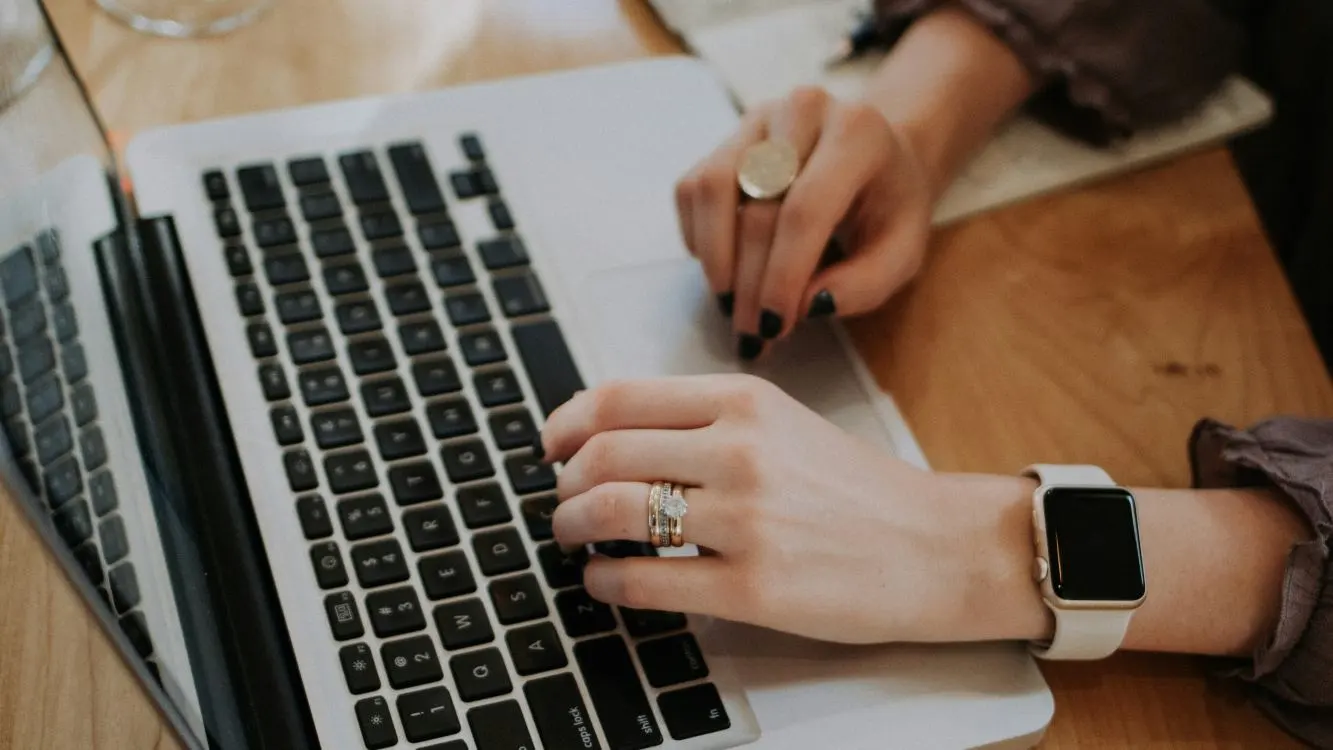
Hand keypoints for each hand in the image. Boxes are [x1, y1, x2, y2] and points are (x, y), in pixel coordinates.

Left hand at [537, 374, 1041, 644]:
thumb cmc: (858, 490)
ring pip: (613, 513)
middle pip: (603, 454)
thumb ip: (704, 421)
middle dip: (563, 483)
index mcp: (744, 401)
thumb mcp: (783, 424)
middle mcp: (741, 451)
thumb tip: (610, 436)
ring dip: (572, 527)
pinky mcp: (753, 588)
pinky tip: (604, 583)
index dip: (566, 422)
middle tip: (560, 501)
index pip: (619, 397)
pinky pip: (645, 581)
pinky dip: (604, 583)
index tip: (551, 444)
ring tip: (573, 539)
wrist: (936, 547)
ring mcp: (746, 520)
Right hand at [674, 87, 933, 359]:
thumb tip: (807, 305)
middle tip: (752, 334)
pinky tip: (725, 267)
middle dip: (750, 283)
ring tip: (731, 304)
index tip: (774, 326)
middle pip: (757, 207)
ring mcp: (757, 119)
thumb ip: (864, 284)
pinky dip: (699, 237)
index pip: (805, 210)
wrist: (876, 155)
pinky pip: (692, 189)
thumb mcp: (901, 252)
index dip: (782, 275)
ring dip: (715, 259)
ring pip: (712, 190)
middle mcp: (802, 111)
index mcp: (857, 133)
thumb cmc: (889, 207)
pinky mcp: (726, 137)